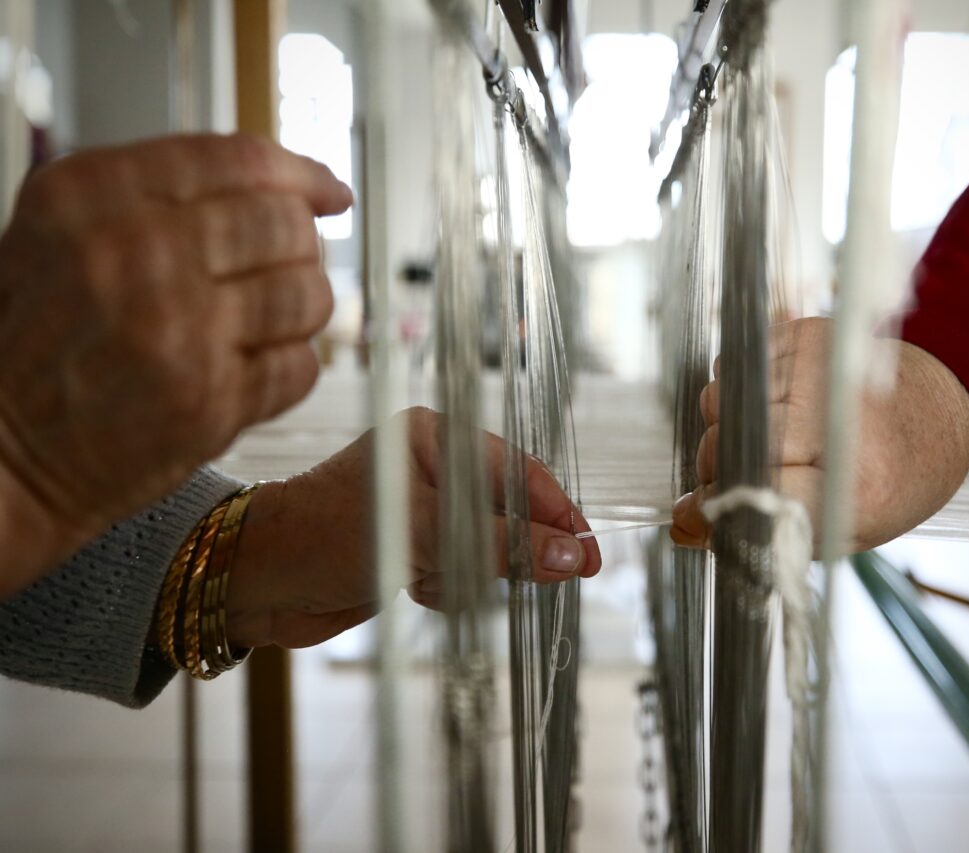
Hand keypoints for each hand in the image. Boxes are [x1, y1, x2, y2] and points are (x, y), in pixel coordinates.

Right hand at [0, 134, 351, 596]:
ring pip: (309, 293)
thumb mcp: (66, 230)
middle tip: (275, 270)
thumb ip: (168, 192)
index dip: (301, 174)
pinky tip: (242, 373)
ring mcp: (177, 331)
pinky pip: (301, 366)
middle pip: (286, 223)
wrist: (0, 452)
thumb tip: (303, 183)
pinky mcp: (208, 402)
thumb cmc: (39, 338)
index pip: (241, 159)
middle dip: (298, 247)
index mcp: (90, 196)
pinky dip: (287, 370)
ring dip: (300, 311)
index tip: (328, 192)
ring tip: (256, 325)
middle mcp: (135, 254)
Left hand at [223, 407, 601, 648]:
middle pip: (511, 511)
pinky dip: (452, 588)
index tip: (590, 554)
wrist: (258, 582)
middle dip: (515, 549)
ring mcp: (426, 511)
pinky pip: (464, 571)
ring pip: (490, 548)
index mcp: (436, 438)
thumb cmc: (327, 536)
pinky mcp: (415, 549)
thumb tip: (574, 556)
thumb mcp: (423, 536)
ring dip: (475, 574)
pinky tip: (420, 592)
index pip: (519, 473)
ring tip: (435, 583)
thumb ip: (502, 546)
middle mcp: (434, 468)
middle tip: (544, 581)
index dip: (558, 514)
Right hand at [670, 317, 968, 552]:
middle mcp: (837, 415)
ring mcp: (820, 365)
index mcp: (859, 481)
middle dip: (714, 470)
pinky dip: (738, 393)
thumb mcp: (840, 531)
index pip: (755, 491)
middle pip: (726, 442)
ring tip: (763, 443)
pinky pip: (731, 366)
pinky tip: (773, 407)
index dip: (717, 507)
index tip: (702, 517)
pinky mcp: (806, 331)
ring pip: (719, 400)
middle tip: (738, 481)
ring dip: (723, 428)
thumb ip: (761, 534)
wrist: (937, 410)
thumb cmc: (890, 482)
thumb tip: (681, 525)